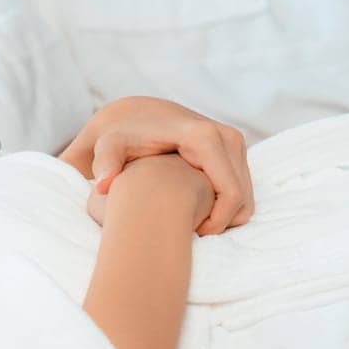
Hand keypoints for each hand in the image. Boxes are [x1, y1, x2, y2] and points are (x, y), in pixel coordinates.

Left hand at [59, 96, 253, 234]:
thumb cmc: (119, 136)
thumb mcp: (108, 147)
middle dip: (220, 222)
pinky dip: (225, 205)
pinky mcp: (235, 148)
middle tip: (188, 232)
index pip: (230, 194)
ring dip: (224, 215)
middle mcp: (225, 136)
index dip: (215, 222)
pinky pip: (242, 188)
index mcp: (203, 137)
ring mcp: (234, 141)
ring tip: (190, 222)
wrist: (133, 114)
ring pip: (246, 195)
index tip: (191, 234)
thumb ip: (104, 164)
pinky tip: (196, 209)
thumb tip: (103, 185)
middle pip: (242, 198)